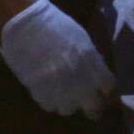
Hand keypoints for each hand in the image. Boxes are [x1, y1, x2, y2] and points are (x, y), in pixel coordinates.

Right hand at [0, 0, 114, 119]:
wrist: (24, 24)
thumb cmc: (54, 26)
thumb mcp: (81, 39)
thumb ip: (92, 59)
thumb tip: (96, 73)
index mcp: (93, 64)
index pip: (109, 88)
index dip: (107, 92)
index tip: (104, 92)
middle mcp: (80, 81)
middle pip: (94, 107)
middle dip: (92, 106)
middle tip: (87, 102)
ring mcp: (59, 89)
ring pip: (69, 110)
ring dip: (68, 103)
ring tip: (63, 94)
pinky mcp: (39, 93)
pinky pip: (49, 106)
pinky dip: (49, 100)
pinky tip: (46, 89)